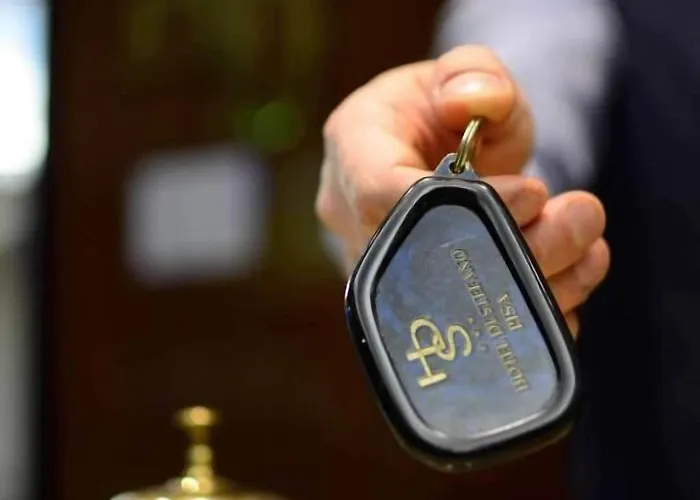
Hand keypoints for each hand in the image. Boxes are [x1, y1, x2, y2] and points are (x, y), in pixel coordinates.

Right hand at [315, 46, 608, 335]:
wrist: (435, 152)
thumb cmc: (443, 110)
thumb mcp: (463, 73)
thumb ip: (472, 73)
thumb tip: (474, 102)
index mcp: (353, 151)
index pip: (381, 195)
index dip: (456, 206)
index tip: (531, 192)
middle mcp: (352, 220)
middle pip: (420, 260)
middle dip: (513, 251)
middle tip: (580, 219)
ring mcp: (383, 269)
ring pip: (446, 303)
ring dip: (532, 283)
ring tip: (589, 248)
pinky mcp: (414, 302)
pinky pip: (464, 323)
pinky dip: (525, 313)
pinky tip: (567, 290)